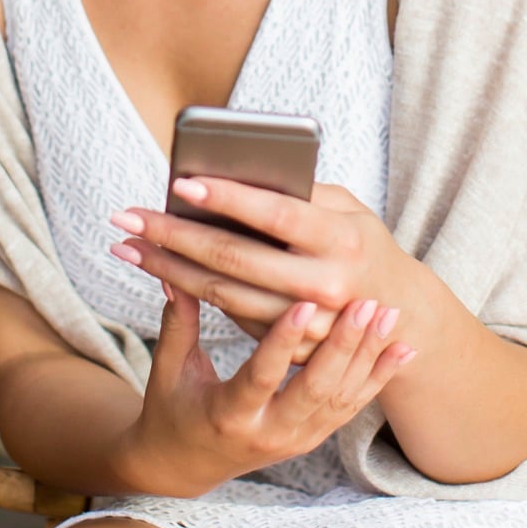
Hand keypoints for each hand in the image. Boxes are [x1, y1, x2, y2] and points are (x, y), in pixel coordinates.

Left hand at [108, 180, 416, 362]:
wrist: (399, 312)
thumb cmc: (360, 242)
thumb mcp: (346, 209)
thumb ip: (300, 195)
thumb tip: (233, 176)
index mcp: (341, 239)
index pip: (275, 213)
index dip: (227, 198)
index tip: (179, 183)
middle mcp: (325, 285)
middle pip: (235, 258)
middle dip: (174, 236)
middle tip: (127, 217)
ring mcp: (308, 325)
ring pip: (225, 295)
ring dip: (169, 270)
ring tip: (129, 246)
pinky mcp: (292, 351)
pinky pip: (234, 317)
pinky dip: (194, 294)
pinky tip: (162, 272)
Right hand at [115, 284, 414, 497]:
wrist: (184, 468)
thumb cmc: (171, 409)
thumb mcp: (168, 370)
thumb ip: (177, 321)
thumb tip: (173, 271)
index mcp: (228, 416)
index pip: (261, 377)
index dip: (282, 342)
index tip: (304, 303)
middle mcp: (268, 433)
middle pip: (314, 390)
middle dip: (343, 346)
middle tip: (365, 303)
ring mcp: (295, 439)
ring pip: (340, 399)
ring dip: (367, 357)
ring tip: (387, 314)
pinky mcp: (311, 439)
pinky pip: (350, 408)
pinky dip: (378, 379)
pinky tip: (402, 350)